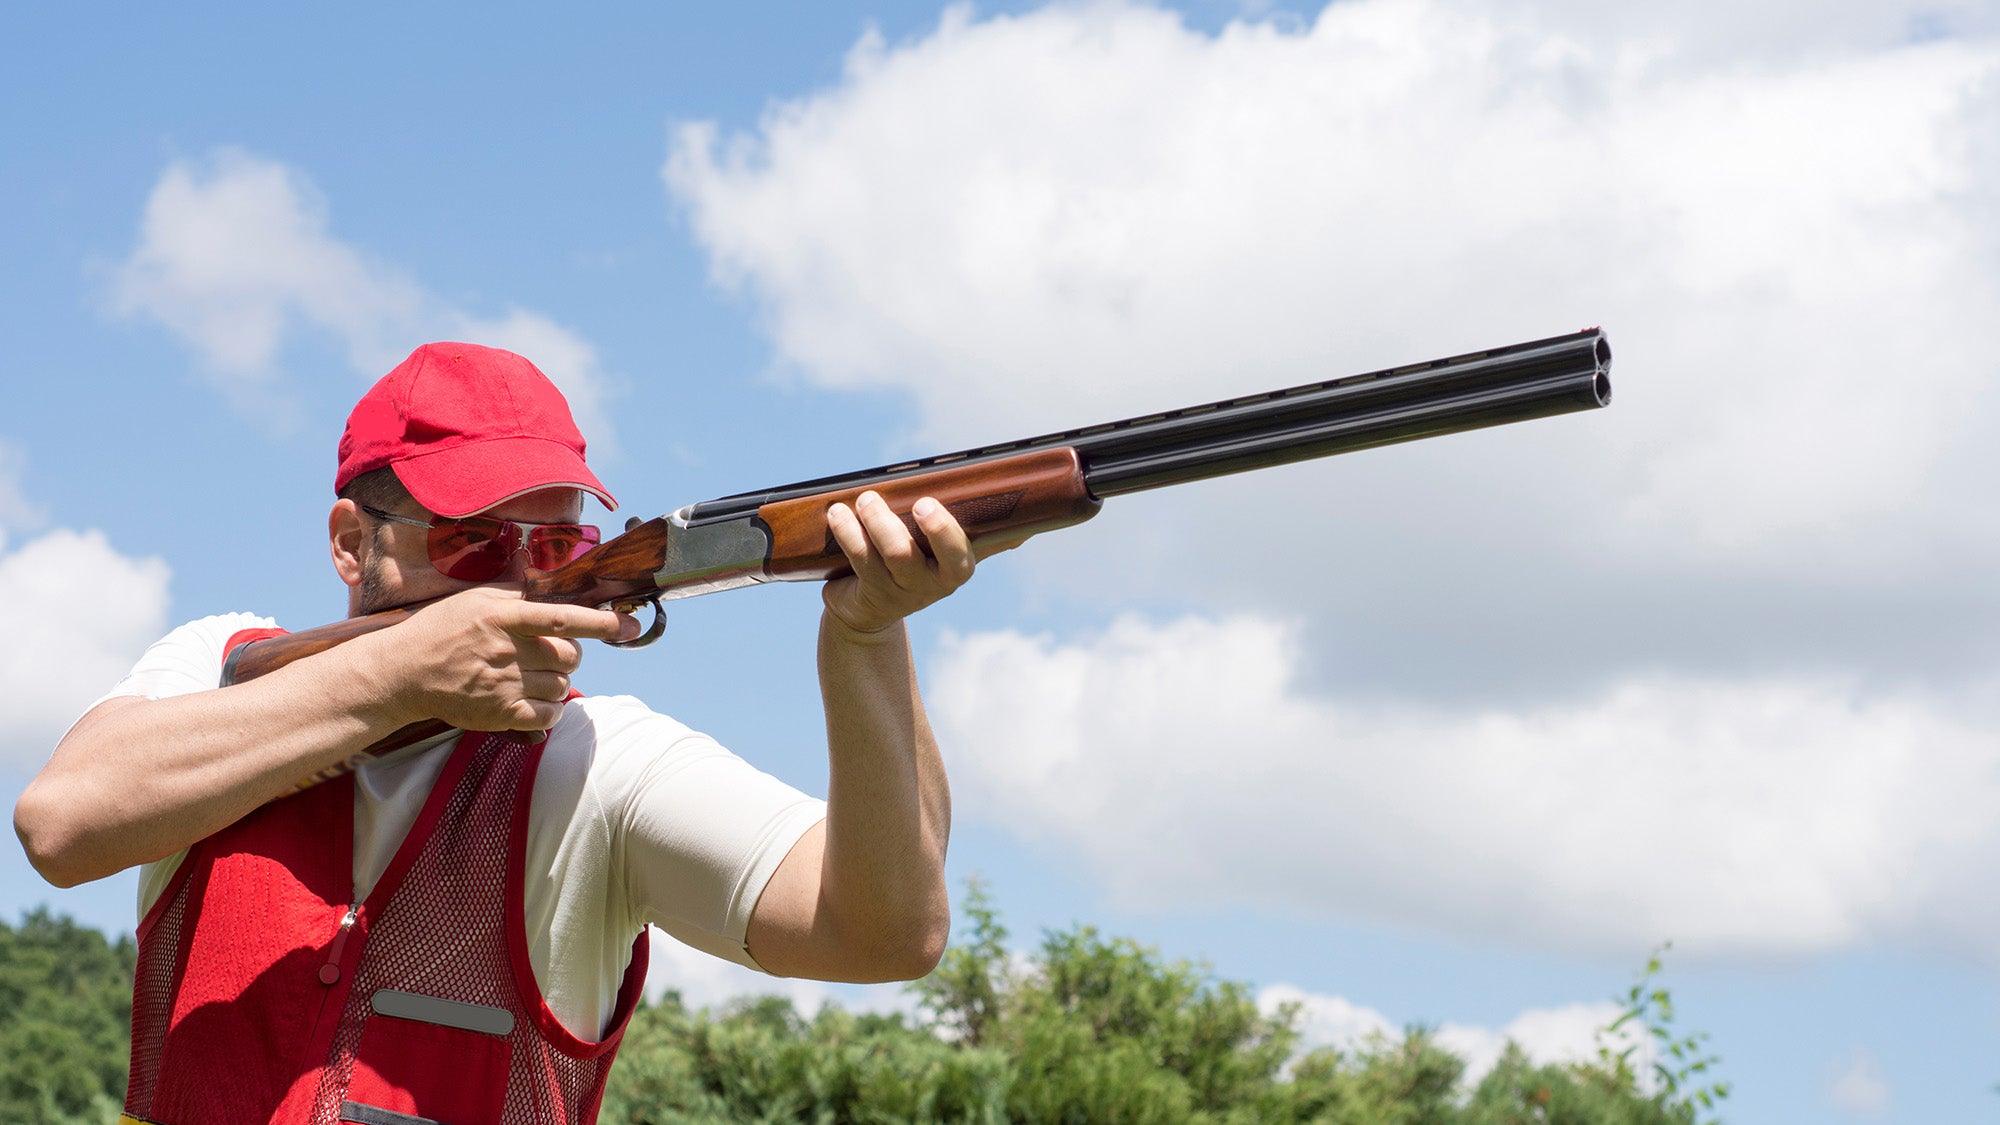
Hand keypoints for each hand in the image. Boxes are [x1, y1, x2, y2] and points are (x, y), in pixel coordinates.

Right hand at [362, 586, 637, 730]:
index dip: (601, 621)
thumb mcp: (476, 599)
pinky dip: (550, 708)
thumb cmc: (441, 629)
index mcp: (502, 618)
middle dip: (569, 653)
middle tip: (547, 652)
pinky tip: (534, 698)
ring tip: (530, 674)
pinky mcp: (500, 714)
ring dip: (557, 681)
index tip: (629, 624)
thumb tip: (556, 587)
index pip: (562, 617)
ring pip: (563, 686)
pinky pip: (549, 715)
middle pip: (570, 655)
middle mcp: (506, 651)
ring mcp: (504, 685)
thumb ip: (518, 595)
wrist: (402, 673)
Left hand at [821, 492, 994, 635]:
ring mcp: (897, 594)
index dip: (942, 531)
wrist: (873, 611)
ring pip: (876, 558)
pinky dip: (845, 534)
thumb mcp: (952, 555)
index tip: (924, 503)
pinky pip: (856, 562)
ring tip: (850, 502)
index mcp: (956, 569)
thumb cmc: (920, 566)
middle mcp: (928, 585)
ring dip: (860, 527)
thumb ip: (988, 539)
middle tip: (870, 498)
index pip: (957, 554)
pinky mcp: (869, 597)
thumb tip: (1028, 526)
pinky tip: (836, 516)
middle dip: (887, 526)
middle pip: (905, 557)